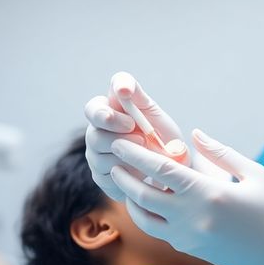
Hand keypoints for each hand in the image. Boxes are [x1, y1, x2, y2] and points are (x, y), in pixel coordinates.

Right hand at [83, 72, 187, 200]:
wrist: (171, 166)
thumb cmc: (159, 133)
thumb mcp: (152, 111)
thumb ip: (136, 94)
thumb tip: (123, 87)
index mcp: (105, 112)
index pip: (92, 109)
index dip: (105, 114)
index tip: (130, 121)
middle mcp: (96, 133)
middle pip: (93, 135)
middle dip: (120, 138)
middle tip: (143, 138)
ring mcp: (95, 155)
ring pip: (100, 157)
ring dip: (126, 155)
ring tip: (145, 152)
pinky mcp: (100, 176)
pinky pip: (107, 176)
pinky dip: (127, 172)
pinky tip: (140, 169)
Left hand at [109, 129, 263, 264]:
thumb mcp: (254, 173)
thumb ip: (220, 152)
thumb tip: (194, 133)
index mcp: (209, 194)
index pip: (160, 170)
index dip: (136, 154)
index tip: (121, 141)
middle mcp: (193, 218)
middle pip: (143, 195)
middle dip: (124, 174)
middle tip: (112, 156)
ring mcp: (190, 238)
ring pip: (145, 218)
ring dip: (131, 197)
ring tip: (125, 179)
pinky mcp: (192, 250)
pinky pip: (160, 231)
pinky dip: (148, 215)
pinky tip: (147, 200)